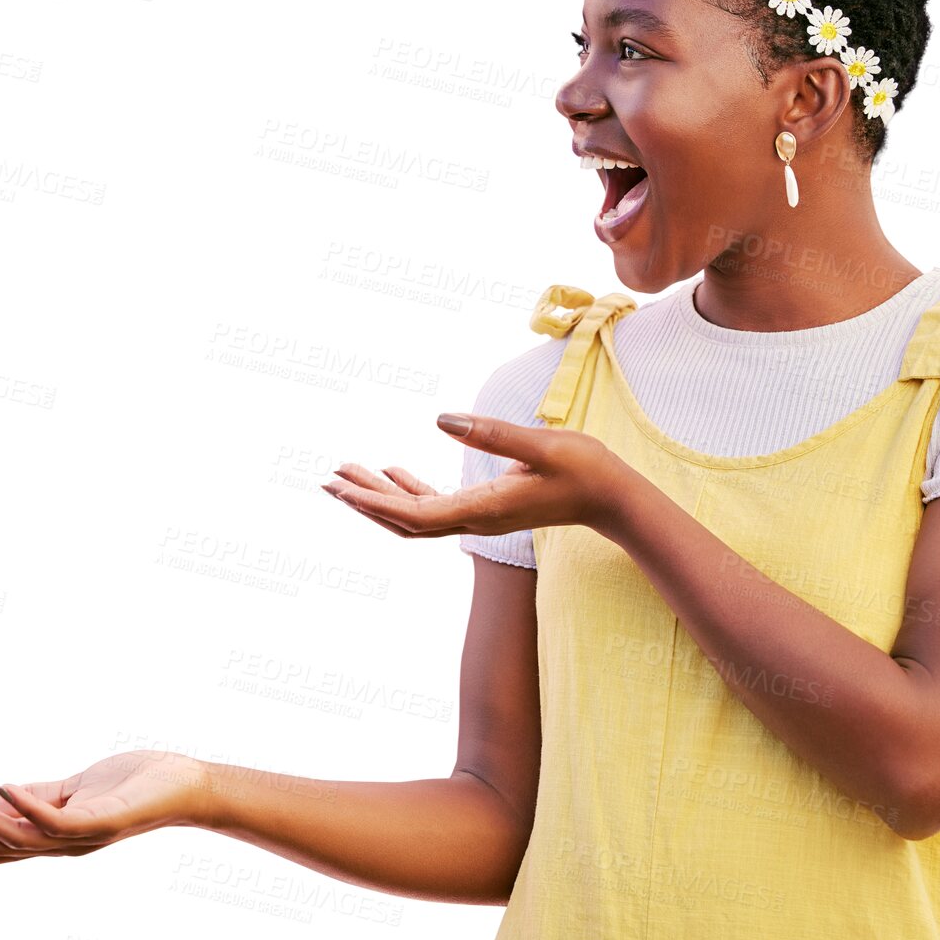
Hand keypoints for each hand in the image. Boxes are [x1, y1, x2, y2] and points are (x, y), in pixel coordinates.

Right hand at [0, 749, 212, 866]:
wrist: (186, 785)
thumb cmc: (133, 784)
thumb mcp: (73, 789)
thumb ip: (36, 795)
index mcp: (52, 839)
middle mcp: (61, 846)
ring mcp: (80, 838)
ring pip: (17, 837)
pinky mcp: (101, 822)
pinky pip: (55, 821)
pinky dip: (24, 805)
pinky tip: (0, 784)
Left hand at [320, 411, 624, 538]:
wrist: (613, 497)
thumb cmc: (584, 468)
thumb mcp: (542, 444)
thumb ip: (492, 433)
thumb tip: (440, 419)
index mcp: (484, 508)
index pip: (416, 515)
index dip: (375, 503)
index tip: (342, 489)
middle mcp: (475, 519)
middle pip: (405, 520)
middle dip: (364, 501)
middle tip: (327, 481)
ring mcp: (479, 517)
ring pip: (416, 515)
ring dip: (379, 497)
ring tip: (345, 476)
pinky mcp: (485, 507)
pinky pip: (434, 506)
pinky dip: (407, 492)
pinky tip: (392, 471)